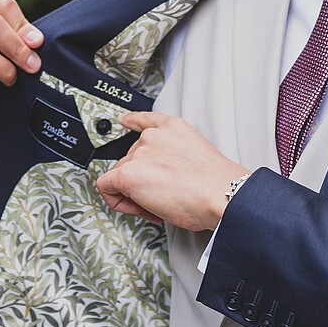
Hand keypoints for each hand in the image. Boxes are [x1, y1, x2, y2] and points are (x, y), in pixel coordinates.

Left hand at [95, 111, 245, 232]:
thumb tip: (164, 176)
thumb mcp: (196, 154)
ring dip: (132, 192)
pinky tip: (133, 206)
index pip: (145, 120)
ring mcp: (140, 153)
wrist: (220, 194)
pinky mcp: (129, 173)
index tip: (125, 121)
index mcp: (173, 128)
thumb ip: (175, 155)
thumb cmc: (216, 185)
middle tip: (159, 197)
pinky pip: (106, 186)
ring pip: (120, 174)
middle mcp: (153, 136)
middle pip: (131, 158)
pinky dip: (116, 200)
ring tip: (156, 206)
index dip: (131, 122)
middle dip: (141, 179)